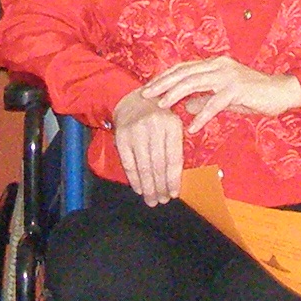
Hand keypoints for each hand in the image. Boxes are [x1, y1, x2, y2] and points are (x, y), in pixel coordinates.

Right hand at [112, 85, 185, 204]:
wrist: (132, 99)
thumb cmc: (158, 116)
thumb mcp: (172, 124)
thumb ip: (176, 146)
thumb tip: (178, 178)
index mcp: (172, 124)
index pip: (174, 158)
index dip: (173, 179)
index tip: (174, 194)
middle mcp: (154, 127)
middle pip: (158, 165)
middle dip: (160, 187)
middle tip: (162, 201)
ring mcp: (136, 131)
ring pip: (143, 166)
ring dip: (148, 187)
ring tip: (151, 200)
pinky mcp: (122, 136)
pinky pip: (129, 163)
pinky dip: (134, 178)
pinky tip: (138, 188)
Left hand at [142, 54, 300, 128]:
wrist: (282, 92)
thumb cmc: (254, 95)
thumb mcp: (225, 97)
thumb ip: (206, 98)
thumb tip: (187, 107)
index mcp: (214, 64)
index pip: (183, 68)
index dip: (165, 77)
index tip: (149, 87)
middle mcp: (218, 66)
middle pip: (184, 73)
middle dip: (163, 83)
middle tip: (146, 94)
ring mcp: (227, 76)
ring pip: (194, 83)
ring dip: (175, 95)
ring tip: (161, 106)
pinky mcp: (237, 90)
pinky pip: (214, 104)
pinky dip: (201, 115)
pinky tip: (192, 127)